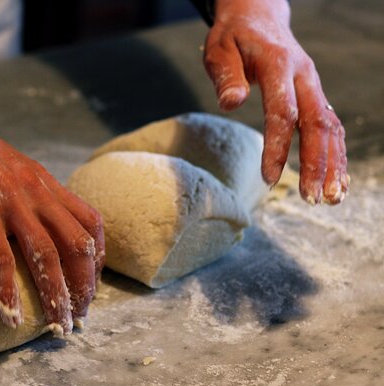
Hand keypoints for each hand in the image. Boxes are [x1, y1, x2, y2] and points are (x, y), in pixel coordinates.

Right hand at [0, 111, 104, 334]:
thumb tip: (35, 231)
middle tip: (78, 318)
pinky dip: (7, 289)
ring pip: (46, 255)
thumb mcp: (12, 173)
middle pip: (78, 245)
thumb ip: (29, 198)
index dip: (97, 261)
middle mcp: (38, 192)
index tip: (90, 289)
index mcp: (48, 185)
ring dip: (56, 295)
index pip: (92, 224)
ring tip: (57, 326)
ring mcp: (11, 200)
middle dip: (84, 286)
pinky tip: (11, 316)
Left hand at [202, 0, 347, 204]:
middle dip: (315, 163)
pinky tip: (335, 180)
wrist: (258, 16)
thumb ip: (226, 76)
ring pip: (330, 127)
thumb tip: (232, 103)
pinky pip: (331, 125)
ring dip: (331, 164)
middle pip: (316, 123)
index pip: (283, 112)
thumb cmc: (234, 37)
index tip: (269, 178)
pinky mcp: (314, 93)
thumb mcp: (219, 50)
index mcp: (278, 64)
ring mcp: (313, 84)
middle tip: (310, 197)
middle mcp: (304, 75)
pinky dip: (335, 153)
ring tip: (330, 198)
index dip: (277, 147)